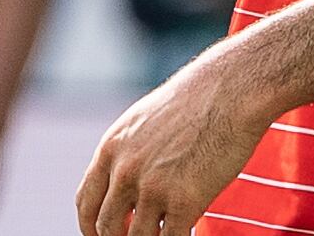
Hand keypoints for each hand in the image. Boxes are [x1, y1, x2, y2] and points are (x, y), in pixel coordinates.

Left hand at [76, 53, 272, 235]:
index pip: (86, 201)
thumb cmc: (193, 102)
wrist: (227, 91)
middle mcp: (124, 170)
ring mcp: (153, 187)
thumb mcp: (142, 122)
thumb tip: (125, 179)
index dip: (90, 227)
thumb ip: (129, 152)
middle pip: (106, 226)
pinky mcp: (185, 200)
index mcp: (111, 149)